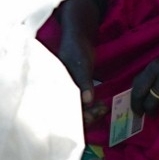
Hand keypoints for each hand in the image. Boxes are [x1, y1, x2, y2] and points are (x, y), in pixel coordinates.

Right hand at [57, 0, 106, 125]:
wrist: (79, 40)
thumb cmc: (75, 50)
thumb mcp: (80, 65)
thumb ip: (83, 82)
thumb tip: (87, 101)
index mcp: (54, 92)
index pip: (62, 115)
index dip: (76, 119)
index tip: (92, 116)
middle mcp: (59, 97)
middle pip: (71, 117)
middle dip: (86, 118)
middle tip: (101, 110)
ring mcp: (68, 96)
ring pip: (78, 113)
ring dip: (91, 114)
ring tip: (103, 108)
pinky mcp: (77, 93)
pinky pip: (83, 107)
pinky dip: (93, 108)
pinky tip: (102, 106)